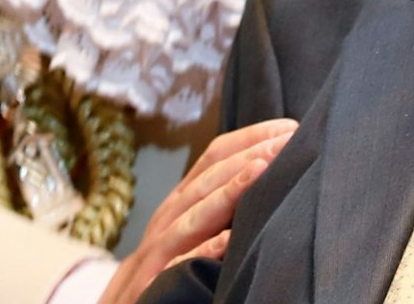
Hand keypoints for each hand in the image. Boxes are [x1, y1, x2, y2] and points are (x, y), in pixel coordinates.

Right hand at [95, 117, 297, 302]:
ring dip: (228, 191)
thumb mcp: (191, 219)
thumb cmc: (171, 257)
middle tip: (288, 142)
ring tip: (261, 171)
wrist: (123, 302)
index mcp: (183, 197)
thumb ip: (221, 196)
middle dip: (251, 156)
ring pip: (195, 214)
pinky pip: (181, 262)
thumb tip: (268, 168)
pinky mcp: (155, 281)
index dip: (251, 137)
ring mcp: (161, 247)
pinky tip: (229, 240)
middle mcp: (171, 214)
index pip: (215, 155)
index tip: (290, 127)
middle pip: (211, 179)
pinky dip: (204, 250)